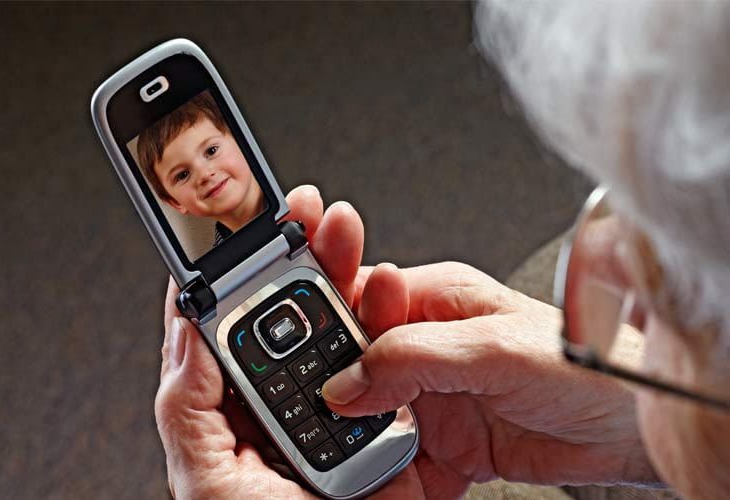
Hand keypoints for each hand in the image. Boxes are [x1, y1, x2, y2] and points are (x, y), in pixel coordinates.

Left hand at [154, 185, 422, 498]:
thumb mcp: (208, 485)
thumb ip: (188, 410)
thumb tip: (186, 333)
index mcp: (235, 410)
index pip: (229, 327)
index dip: (234, 273)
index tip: (245, 229)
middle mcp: (287, 400)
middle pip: (289, 315)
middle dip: (300, 258)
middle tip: (308, 217)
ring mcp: (337, 406)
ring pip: (342, 328)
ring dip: (349, 280)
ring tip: (350, 244)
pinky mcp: (382, 420)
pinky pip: (388, 363)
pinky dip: (391, 326)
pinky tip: (389, 296)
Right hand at [324, 262, 660, 497]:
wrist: (628, 426)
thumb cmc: (581, 361)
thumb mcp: (492, 348)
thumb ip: (413, 357)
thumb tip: (347, 380)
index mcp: (434, 299)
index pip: (358, 301)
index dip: (325, 324)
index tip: (300, 355)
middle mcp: (427, 345)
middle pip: (355, 363)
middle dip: (334, 391)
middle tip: (319, 415)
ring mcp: (433, 394)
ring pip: (370, 415)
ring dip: (358, 439)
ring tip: (348, 457)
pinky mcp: (446, 437)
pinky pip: (399, 457)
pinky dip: (388, 475)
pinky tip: (386, 483)